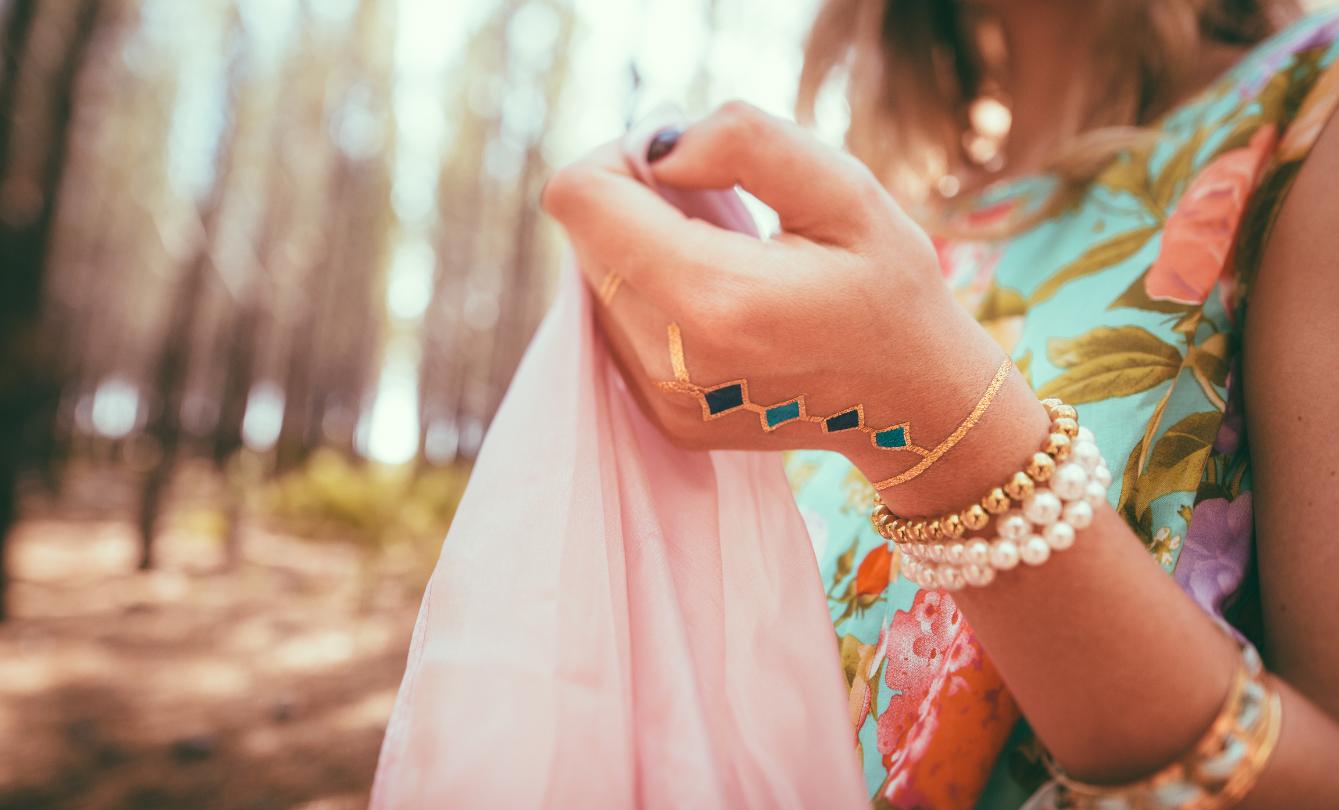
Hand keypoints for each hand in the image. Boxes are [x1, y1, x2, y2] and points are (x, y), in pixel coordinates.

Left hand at [541, 101, 1036, 512]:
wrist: (913, 405)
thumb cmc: (890, 288)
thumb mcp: (845, 189)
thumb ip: (745, 144)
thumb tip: (660, 152)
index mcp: (714, 298)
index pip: (581, 198)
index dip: (622, 156)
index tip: (684, 165)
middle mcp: (670, 360)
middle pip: (583, 238)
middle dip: (635, 202)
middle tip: (716, 209)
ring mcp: (661, 398)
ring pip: (594, 282)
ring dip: (642, 251)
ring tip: (727, 260)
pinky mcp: (661, 416)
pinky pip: (616, 327)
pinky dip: (652, 297)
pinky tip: (721, 301)